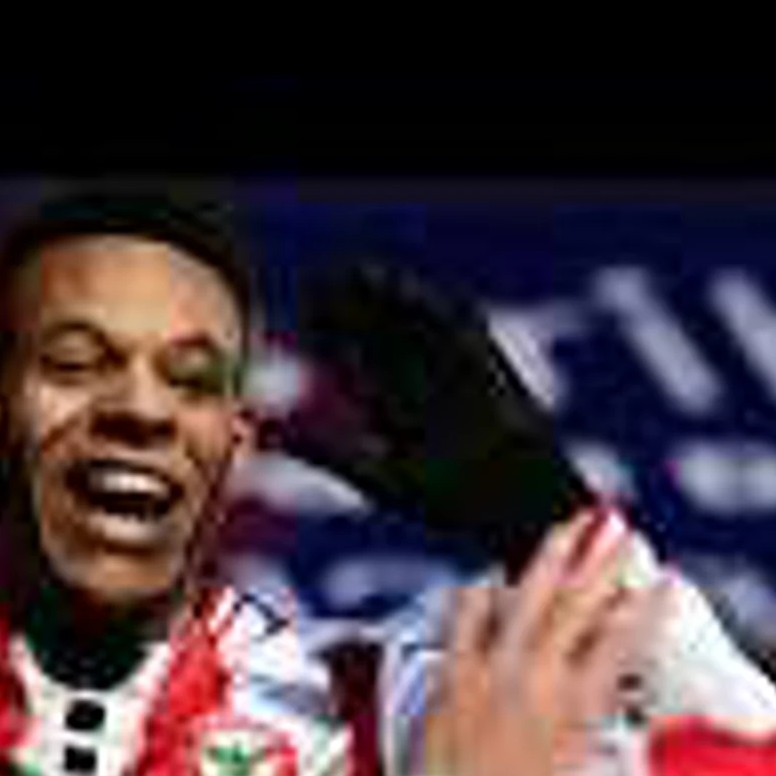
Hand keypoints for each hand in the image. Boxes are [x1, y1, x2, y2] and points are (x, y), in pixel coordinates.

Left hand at [276, 263, 597, 569]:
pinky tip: (403, 287)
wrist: (511, 502)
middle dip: (352, 307)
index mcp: (393, 413)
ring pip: (414, 323)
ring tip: (357, 272)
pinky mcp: (486, 363)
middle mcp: (420, 387)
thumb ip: (323, 452)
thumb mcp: (374, 475)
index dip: (330, 335)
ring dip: (388, 295)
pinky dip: (430, 305)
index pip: (353, 362)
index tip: (305, 309)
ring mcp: (453, 373)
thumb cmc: (448, 501)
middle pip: (379, 334)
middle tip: (320, 282)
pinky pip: (457, 324)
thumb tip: (264, 437)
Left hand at [415, 514, 664, 775]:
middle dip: (607, 561)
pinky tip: (493, 573)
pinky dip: (482, 589)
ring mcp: (495, 669)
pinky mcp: (456, 668)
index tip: (666, 581)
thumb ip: (596, 708)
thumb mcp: (573, 754)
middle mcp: (539, 680)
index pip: (623, 641)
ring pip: (529, 595)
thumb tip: (616, 674)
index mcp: (575, 706)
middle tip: (624, 532)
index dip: (649, 607)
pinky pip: (468, 613)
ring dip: (555, 554)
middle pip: (581, 604)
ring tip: (572, 525)